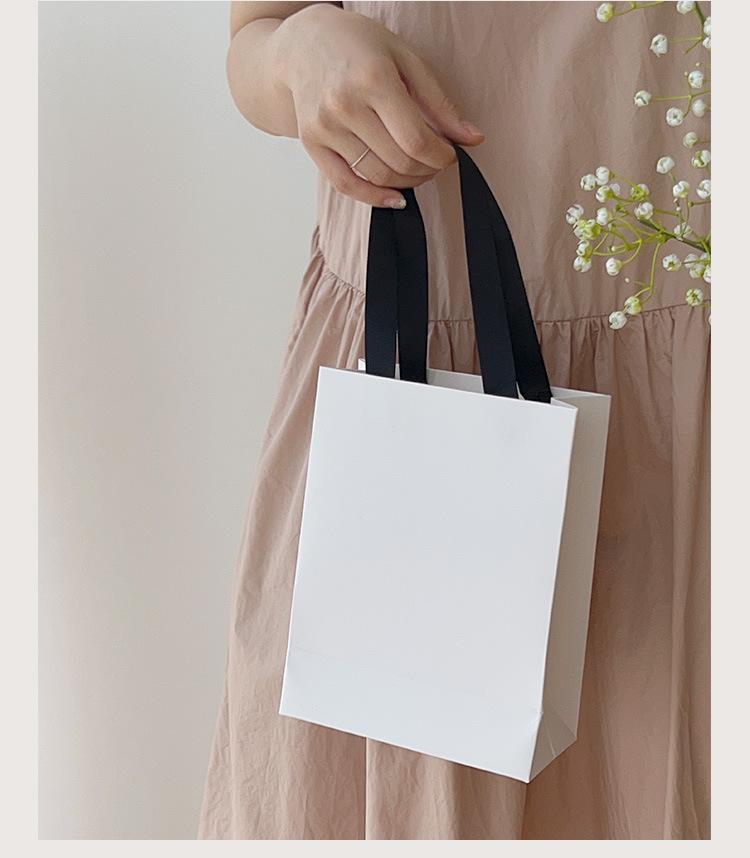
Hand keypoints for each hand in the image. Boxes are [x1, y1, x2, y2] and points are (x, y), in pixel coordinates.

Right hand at [273, 4, 483, 207]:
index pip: (417, 140)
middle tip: (437, 162)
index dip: (441, 157)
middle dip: (427, 170)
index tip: (450, 154)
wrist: (305, 43)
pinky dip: (374, 198)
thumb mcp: (407, 59)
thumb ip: (440, 102)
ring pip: (377, 176)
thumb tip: (473, 139)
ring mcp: (324, 127)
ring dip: (407, 183)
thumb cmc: (361, 47)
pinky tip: (396, 199)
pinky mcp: (311, 144)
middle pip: (399, 162)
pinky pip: (345, 185)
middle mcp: (344, 105)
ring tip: (419, 170)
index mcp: (373, 79)